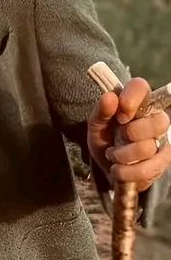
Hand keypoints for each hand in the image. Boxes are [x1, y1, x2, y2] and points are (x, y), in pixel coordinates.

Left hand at [87, 77, 170, 191]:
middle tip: (118, 137)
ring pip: (149, 148)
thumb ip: (101, 111)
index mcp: (136, 102)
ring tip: (113, 155)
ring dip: (123, 155)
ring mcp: (162, 141)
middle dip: (131, 133)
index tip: (121, 115)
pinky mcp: (163, 162)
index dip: (131, 99)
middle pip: (159, 121)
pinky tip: (118, 169)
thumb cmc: (105, 140)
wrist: (108, 167)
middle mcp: (155, 119)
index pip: (141, 87)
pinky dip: (127, 172)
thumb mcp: (96, 126)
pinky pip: (149, 169)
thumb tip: (110, 97)